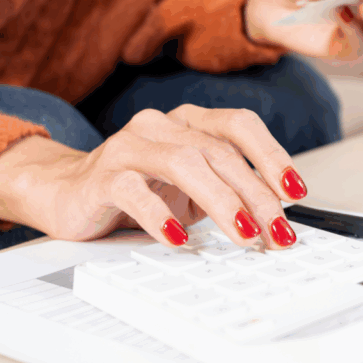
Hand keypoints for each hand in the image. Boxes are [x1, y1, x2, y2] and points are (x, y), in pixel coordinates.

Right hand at [0, 105, 306, 247]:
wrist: (66, 193)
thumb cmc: (139, 190)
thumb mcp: (191, 191)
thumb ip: (228, 193)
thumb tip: (276, 221)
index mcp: (190, 123)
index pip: (240, 126)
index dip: (273, 155)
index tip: (296, 192)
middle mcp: (162, 126)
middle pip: (219, 152)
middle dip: (256, 195)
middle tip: (277, 232)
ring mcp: (131, 146)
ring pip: (185, 164)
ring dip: (222, 202)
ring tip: (244, 234)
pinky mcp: (103, 175)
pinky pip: (135, 191)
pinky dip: (162, 217)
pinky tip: (180, 239)